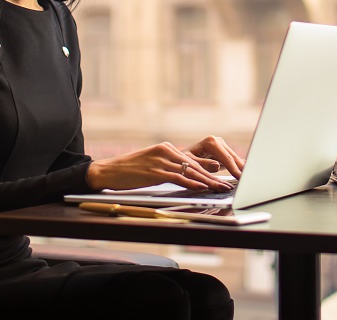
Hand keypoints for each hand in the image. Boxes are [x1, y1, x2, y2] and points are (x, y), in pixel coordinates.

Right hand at [85, 141, 233, 191]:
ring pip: (189, 171)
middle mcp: (166, 151)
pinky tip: (201, 187)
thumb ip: (170, 167)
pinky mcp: (155, 171)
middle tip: (227, 185)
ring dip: (207, 181)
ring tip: (220, 188)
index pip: (193, 160)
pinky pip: (178, 178)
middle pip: (195, 165)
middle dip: (213, 177)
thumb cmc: (130, 171)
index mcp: (166, 148)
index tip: (222, 177)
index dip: (209, 170)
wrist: (109, 171)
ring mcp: (161, 161)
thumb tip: (189, 175)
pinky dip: (192, 183)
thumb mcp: (153, 165)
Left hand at [183, 135, 244, 179]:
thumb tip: (217, 165)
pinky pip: (233, 160)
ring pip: (235, 159)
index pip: (226, 157)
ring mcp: (222, 146)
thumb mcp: (189, 163)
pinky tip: (245, 172)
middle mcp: (218, 141)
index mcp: (210, 142)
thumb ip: (203, 164)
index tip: (240, 177)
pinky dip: (238, 167)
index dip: (234, 168)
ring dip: (241, 168)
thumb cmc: (183, 161)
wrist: (179, 158)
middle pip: (233, 157)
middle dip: (241, 169)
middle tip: (249, 180)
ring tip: (250, 178)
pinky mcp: (223, 152)